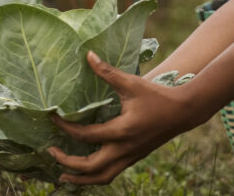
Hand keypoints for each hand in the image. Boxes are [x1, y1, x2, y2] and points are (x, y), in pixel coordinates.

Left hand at [48, 51, 204, 185]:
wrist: (183, 112)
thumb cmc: (157, 96)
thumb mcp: (131, 83)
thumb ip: (108, 72)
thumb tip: (88, 55)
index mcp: (121, 131)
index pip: (86, 135)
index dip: (66, 127)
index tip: (53, 118)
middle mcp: (124, 149)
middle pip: (90, 166)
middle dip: (67, 163)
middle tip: (51, 152)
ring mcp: (130, 157)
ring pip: (102, 177)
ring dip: (81, 179)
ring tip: (63, 176)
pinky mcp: (134, 158)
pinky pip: (111, 173)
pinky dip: (96, 175)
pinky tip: (86, 170)